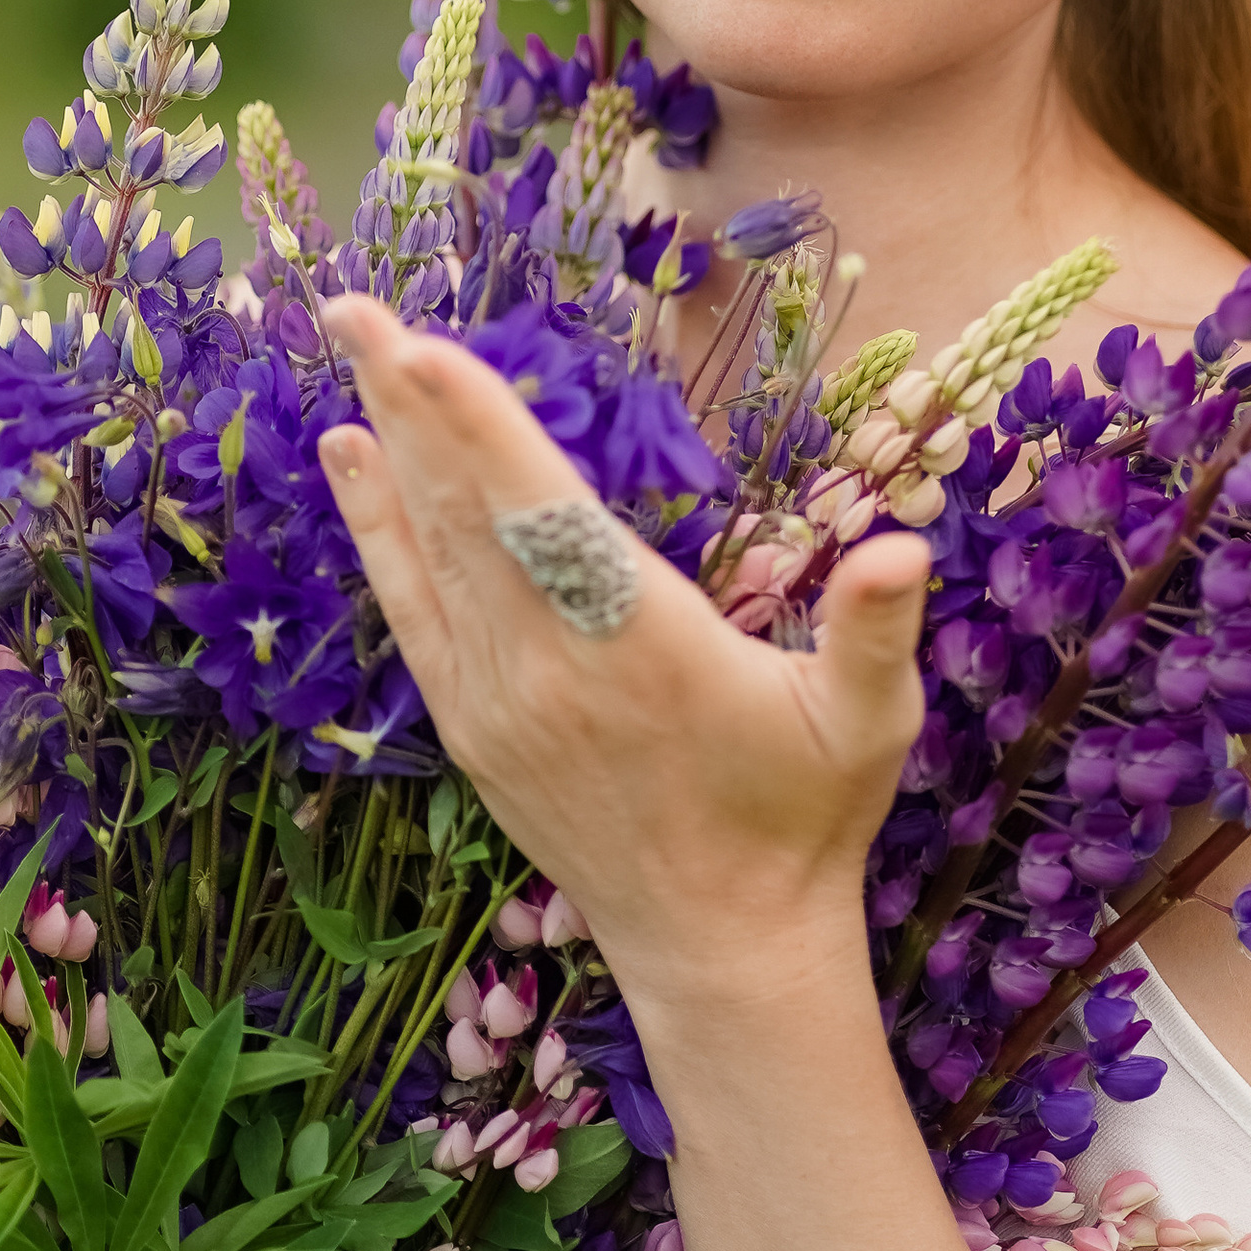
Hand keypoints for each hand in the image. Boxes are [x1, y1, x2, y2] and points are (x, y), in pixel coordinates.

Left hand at [318, 295, 930, 1021]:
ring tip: (348, 346)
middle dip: (407, 401)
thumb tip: (902, 547)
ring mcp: (499, 697)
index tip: (419, 348)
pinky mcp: (472, 725)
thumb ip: (875, 629)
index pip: (542, 515)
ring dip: (389, 443)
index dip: (478, 429)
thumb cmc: (803, 818)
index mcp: (640, 644)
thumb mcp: (867, 724)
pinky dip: (377, 528)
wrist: (721, 945)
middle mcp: (550, 665)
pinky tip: (351, 458)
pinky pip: (410, 608)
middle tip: (354, 305)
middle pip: (463, 510)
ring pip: (429, 548)